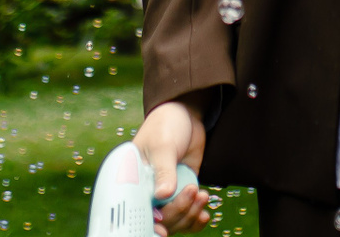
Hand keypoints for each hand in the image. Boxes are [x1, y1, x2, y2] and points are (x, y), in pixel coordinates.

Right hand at [134, 95, 211, 235]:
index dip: (149, 221)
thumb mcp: (163, 146)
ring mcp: (166, 193)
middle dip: (179, 211)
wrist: (184, 115)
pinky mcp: (182, 192)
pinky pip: (187, 214)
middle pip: (161, 218)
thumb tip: (164, 194)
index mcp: (134, 181)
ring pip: (176, 220)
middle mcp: (148, 191)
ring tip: (202, 196)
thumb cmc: (165, 125)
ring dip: (190, 214)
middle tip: (193, 192)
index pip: (138, 210)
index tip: (161, 229)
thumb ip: (164, 171)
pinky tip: (205, 213)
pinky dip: (196, 218)